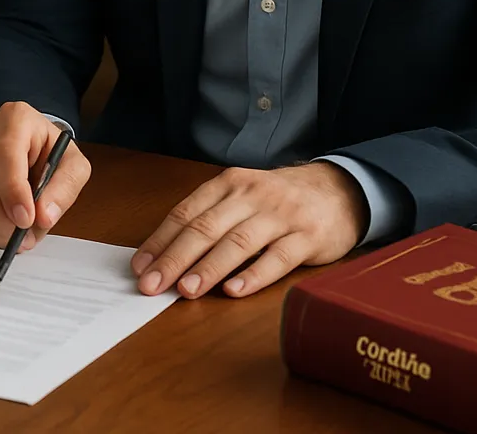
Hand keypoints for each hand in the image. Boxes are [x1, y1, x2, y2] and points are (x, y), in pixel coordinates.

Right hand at [0, 101, 90, 249]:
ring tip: (17, 233)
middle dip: (4, 218)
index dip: (13, 189)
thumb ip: (65, 187)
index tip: (25, 219)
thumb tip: (43, 215)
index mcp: (14, 118)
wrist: (31, 149)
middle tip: (26, 236)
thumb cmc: (49, 153)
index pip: (6, 153)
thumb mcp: (73, 165)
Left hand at [130, 162, 367, 298]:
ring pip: (237, 243)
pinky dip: (254, 275)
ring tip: (186, 290)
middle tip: (152, 285)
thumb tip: (165, 254)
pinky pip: (277, 258)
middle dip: (174, 259)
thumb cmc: (276, 200)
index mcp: (227, 184)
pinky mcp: (307, 237)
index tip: (140, 267)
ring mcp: (280, 215)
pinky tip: (234, 291)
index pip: (186, 213)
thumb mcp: (240, 197)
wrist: (337, 190)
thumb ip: (209, 219)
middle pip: (205, 228)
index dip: (161, 241)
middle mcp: (250, 195)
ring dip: (208, 268)